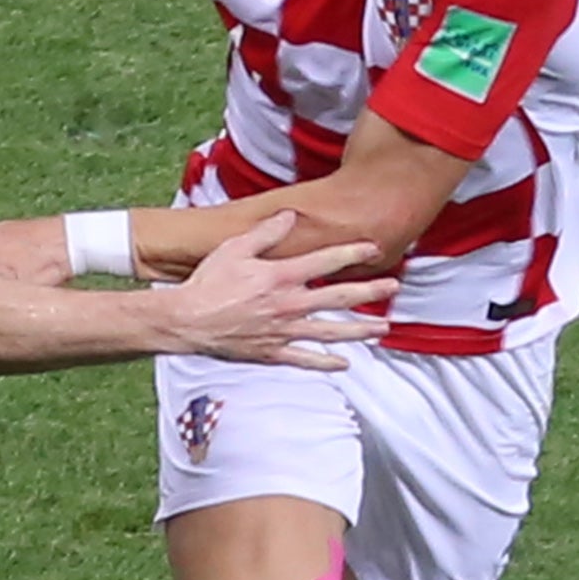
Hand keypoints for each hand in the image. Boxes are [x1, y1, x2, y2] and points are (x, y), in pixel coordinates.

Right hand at [165, 212, 395, 371]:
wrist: (186, 321)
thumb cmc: (207, 283)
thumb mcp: (234, 248)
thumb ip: (265, 232)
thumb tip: (290, 216)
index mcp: (280, 276)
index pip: (326, 262)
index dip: (352, 253)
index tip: (373, 248)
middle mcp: (288, 305)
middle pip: (338, 298)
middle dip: (369, 292)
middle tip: (393, 287)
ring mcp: (282, 331)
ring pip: (330, 332)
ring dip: (359, 330)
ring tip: (382, 329)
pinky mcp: (272, 352)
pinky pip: (304, 360)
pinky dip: (325, 363)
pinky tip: (343, 364)